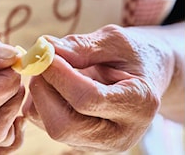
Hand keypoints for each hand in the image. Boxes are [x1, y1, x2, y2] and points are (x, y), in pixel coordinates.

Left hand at [23, 24, 178, 151]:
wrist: (144, 77)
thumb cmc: (131, 55)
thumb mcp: (114, 41)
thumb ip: (81, 46)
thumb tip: (44, 48)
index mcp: (138, 105)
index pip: (88, 100)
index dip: (59, 75)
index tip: (46, 52)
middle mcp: (118, 136)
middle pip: (63, 126)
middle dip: (44, 89)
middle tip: (42, 60)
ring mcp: (96, 145)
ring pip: (49, 125)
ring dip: (39, 92)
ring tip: (54, 67)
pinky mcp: (78, 143)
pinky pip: (43, 123)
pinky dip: (39, 99)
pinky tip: (55, 81)